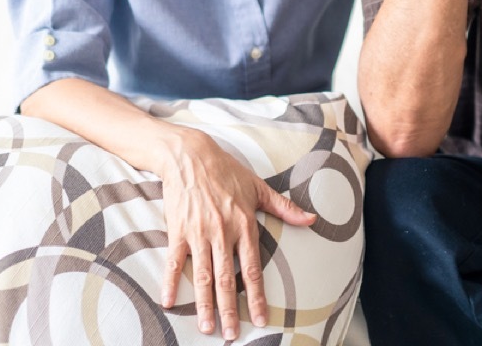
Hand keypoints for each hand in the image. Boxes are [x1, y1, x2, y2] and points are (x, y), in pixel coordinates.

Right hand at [158, 127, 316, 339]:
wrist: (190, 155)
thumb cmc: (226, 170)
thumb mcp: (258, 187)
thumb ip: (284, 207)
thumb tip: (311, 218)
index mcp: (244, 225)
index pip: (251, 268)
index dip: (256, 295)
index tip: (260, 318)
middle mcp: (222, 232)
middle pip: (225, 279)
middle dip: (230, 309)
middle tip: (231, 335)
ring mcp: (198, 233)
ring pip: (201, 276)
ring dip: (204, 304)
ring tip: (207, 327)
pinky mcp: (178, 230)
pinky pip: (173, 262)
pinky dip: (170, 282)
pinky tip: (170, 303)